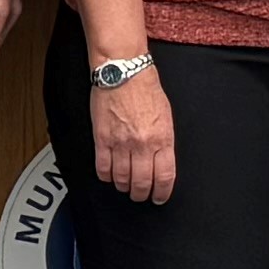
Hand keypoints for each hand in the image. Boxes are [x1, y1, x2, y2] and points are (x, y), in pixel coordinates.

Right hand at [85, 59, 175, 201]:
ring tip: (125, 185)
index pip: (165, 176)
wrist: (124, 71)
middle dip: (141, 194)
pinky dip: (106, 176)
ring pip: (122, 179)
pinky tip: (109, 175)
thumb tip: (161, 161)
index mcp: (162, 138)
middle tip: (140, 195)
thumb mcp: (165, 116)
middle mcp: (142, 144)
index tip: (159, 197)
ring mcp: (121, 143)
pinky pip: (103, 168)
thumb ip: (164, 140)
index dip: (162, 192)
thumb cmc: (146, 89)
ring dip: (124, 186)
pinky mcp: (102, 139)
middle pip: (142, 183)